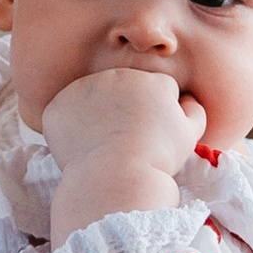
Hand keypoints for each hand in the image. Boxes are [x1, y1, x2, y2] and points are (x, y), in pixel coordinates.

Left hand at [39, 67, 203, 191]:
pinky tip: (83, 146)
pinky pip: (65, 113)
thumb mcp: (189, 136)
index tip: (152, 135)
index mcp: (151, 80)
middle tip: (127, 140)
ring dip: (97, 114)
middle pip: (123, 89)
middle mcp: (116, 76)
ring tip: (105, 144)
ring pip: (93, 98)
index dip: (157, 114)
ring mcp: (83, 88)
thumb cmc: (157, 158)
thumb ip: (194, 111)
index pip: (157, 89)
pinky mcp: (58, 107)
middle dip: (126, 108)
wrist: (116, 177)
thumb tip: (186, 99)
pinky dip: (71, 127)